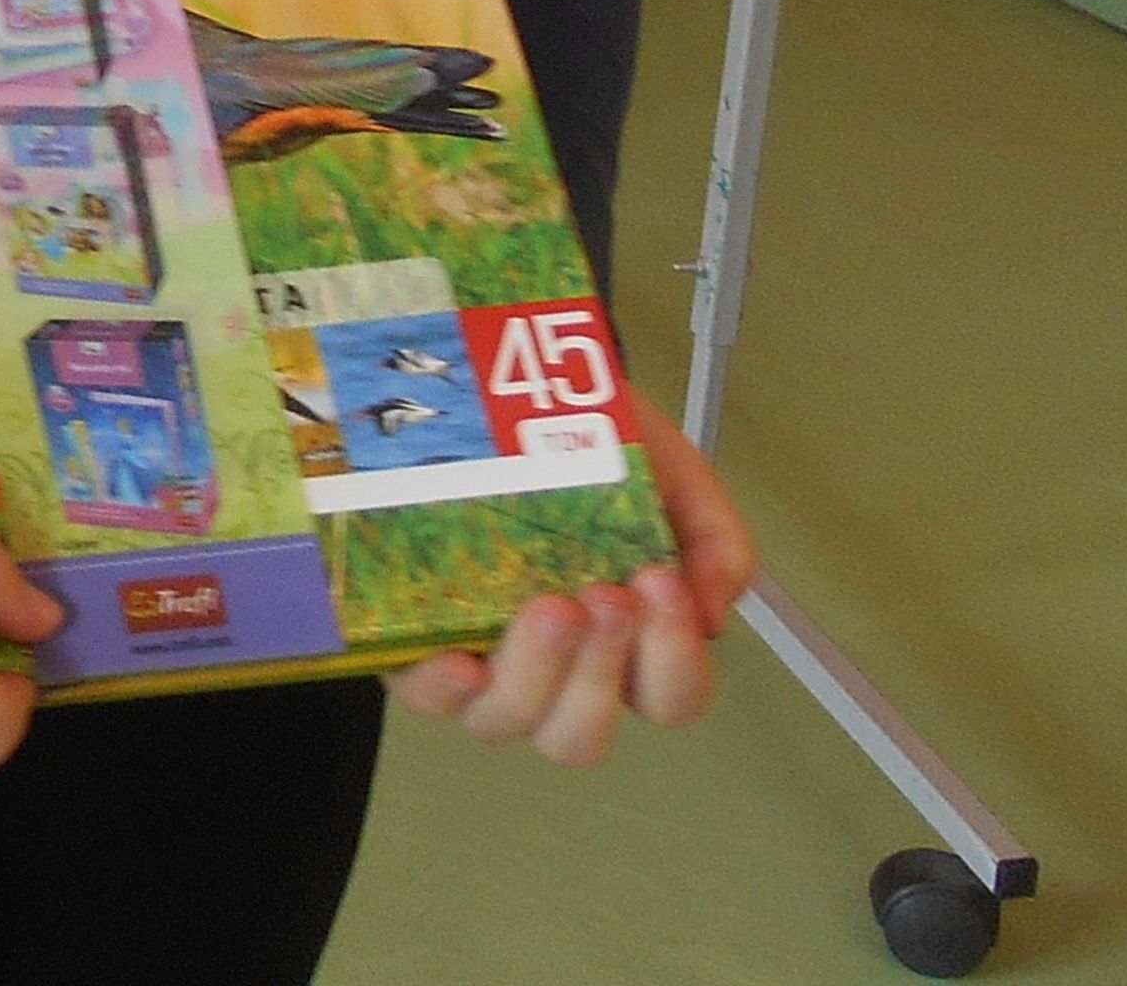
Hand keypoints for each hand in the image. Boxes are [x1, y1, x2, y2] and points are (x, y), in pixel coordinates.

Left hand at [387, 423, 758, 765]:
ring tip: (550, 605)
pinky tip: (461, 659)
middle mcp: (552, 675)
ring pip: (505, 721)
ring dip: (535, 671)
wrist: (503, 390)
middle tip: (606, 598)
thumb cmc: (594, 448)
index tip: (665, 584)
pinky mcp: (412, 644)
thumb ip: (714, 541)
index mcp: (625, 649)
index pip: (668, 700)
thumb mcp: (674, 478)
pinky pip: (423, 694)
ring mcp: (480, 667)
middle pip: (579, 736)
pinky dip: (442, 687)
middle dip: (599, 672)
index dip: (674, 662)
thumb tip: (711, 616)